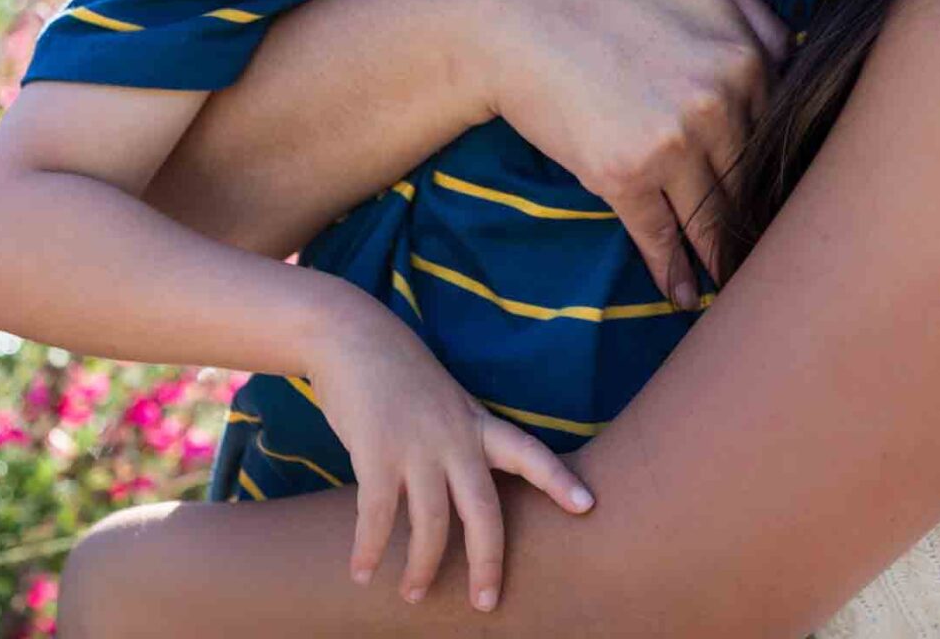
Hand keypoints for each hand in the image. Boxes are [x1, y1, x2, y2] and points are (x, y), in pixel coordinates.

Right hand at [307, 300, 594, 610]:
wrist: (351, 335)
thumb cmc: (398, 374)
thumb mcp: (445, 401)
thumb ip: (461, 438)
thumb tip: (466, 487)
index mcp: (477, 423)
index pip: (529, 452)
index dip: (558, 479)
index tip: (588, 506)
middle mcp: (455, 437)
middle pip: (484, 511)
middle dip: (488, 562)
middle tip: (486, 603)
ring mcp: (417, 445)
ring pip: (432, 524)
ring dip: (422, 568)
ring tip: (414, 595)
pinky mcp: (377, 452)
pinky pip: (378, 515)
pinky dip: (370, 549)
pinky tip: (362, 572)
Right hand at [454, 0, 789, 306]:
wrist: (512, 14)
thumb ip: (754, 14)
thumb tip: (794, 59)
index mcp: (744, 55)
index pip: (777, 128)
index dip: (775, 165)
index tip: (785, 199)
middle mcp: (719, 101)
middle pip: (750, 177)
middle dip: (758, 217)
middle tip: (773, 254)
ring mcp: (673, 142)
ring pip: (712, 214)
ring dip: (724, 257)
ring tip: (736, 286)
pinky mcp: (624, 176)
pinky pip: (660, 236)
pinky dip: (673, 273)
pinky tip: (685, 297)